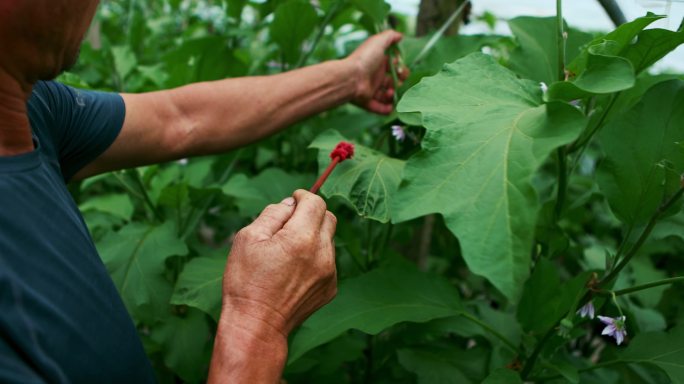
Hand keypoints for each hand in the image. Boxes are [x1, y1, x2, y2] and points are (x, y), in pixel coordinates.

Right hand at [209, 190, 336, 382]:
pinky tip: (294, 271)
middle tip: (289, 225)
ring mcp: (330, 273)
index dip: (303, 197)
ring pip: (328, 240)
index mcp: (301, 238)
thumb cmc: (246, 281)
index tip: (293, 201)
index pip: (316, 203)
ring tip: (288, 252)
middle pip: (328, 218)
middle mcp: (322, 254)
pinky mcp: (330, 288)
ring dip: (313, 237)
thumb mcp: (248, 238)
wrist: (257, 325)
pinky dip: (315, 258)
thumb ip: (272, 214)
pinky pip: (328, 262)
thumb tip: (290, 203)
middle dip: (311, 214)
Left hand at [346, 30, 409, 114]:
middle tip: (397, 82)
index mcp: (378, 63)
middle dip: (399, 82)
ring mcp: (371, 89)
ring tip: (389, 93)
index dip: (400, 68)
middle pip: (393, 81)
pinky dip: (386, 109)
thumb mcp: (378, 42)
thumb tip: (400, 36)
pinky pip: (379, 108)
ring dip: (392, 95)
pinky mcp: (366, 101)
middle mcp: (375, 76)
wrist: (350, 77)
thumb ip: (390, 36)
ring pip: (387, 95)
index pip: (394, 67)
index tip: (399, 69)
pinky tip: (390, 107)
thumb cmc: (365, 59)